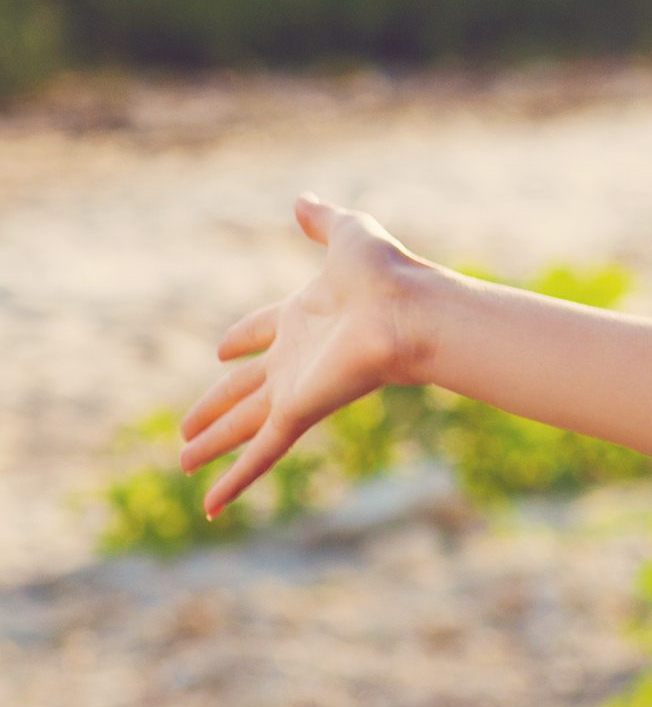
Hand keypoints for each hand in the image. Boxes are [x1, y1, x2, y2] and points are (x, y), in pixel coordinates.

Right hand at [177, 196, 436, 517]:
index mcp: (304, 317)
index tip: (222, 347)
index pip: (263, 330)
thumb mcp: (349, 235)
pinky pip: (260, 455)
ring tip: (182, 463)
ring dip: (214, 445)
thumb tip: (302, 198)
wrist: (413, 312)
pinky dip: (235, 482)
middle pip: (245, 389)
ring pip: (245, 425)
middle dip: (215, 408)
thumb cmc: (388, 274)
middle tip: (187, 430)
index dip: (242, 336)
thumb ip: (324, 221)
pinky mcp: (300, 412)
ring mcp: (297, 389)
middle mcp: (297, 358)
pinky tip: (210, 508)